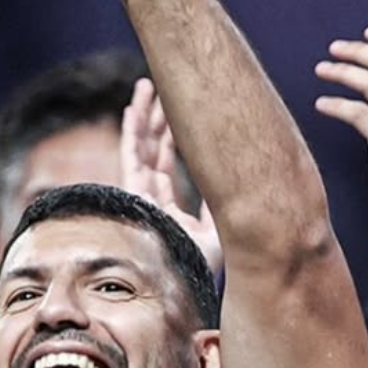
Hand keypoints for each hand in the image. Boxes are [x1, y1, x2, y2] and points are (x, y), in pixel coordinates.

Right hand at [120, 78, 222, 277]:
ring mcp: (142, 200)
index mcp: (173, 211)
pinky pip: (131, 159)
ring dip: (143, 118)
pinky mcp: (135, 198)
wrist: (188, 280)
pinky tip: (132, 110)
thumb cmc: (208, 265)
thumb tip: (235, 171)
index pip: (170, 167)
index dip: (173, 137)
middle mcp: (154, 203)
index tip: (178, 110)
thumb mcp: (223, 229)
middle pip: (153, 153)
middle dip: (157, 120)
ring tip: (145, 87)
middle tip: (159, 87)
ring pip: (141, 150)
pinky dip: (132, 134)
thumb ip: (222, 201)